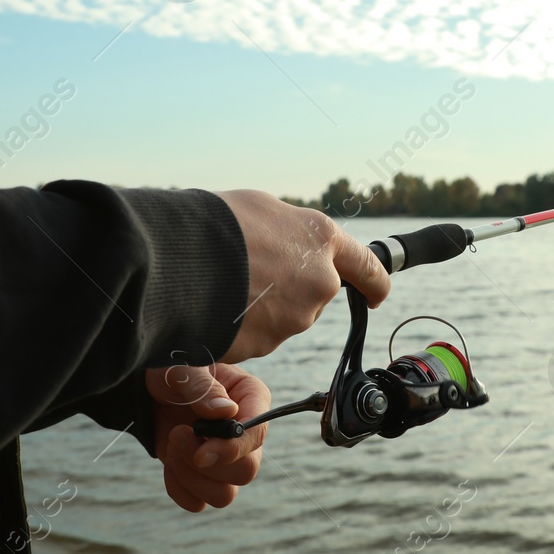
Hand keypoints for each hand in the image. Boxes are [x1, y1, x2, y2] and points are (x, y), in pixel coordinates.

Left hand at [148, 364, 270, 512]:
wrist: (147, 387)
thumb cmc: (171, 368)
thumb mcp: (183, 368)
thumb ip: (204, 388)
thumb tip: (227, 413)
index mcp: (251, 398)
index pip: (257, 433)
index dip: (233, 449)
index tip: (201, 451)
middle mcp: (244, 433)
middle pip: (246, 470)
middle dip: (207, 464)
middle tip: (176, 435)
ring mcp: (225, 458)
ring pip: (224, 494)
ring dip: (191, 477)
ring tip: (171, 444)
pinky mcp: (203, 476)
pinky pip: (199, 502)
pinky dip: (179, 489)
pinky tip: (168, 463)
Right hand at [215, 190, 388, 363]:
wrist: (176, 261)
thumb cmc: (215, 223)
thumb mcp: (261, 209)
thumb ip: (290, 231)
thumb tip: (291, 246)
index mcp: (321, 240)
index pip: (367, 267)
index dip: (374, 282)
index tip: (377, 293)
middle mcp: (318, 281)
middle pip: (315, 294)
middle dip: (292, 288)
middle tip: (251, 271)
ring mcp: (294, 318)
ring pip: (284, 317)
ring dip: (263, 306)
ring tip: (224, 284)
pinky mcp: (266, 345)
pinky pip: (257, 336)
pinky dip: (241, 325)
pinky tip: (216, 306)